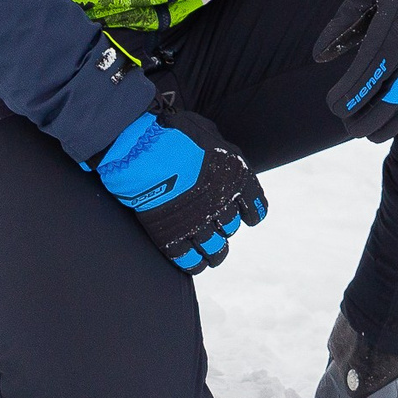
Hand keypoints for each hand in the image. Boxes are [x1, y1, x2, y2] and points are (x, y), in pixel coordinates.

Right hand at [93, 102, 267, 271]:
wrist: (141, 150)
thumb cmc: (172, 135)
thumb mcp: (207, 133)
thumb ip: (219, 150)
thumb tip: (219, 154)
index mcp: (236, 178)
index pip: (256, 207)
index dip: (251, 213)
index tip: (246, 216)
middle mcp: (222, 204)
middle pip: (231, 227)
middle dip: (224, 227)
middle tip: (213, 223)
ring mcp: (197, 223)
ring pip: (216, 249)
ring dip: (215, 251)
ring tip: (210, 252)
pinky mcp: (172, 237)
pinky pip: (190, 260)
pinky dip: (194, 264)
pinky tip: (195, 262)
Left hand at [313, 0, 397, 145]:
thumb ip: (342, 23)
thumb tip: (319, 57)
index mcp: (396, 26)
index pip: (368, 74)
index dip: (349, 96)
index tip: (334, 106)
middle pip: (389, 98)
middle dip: (365, 119)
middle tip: (349, 127)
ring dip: (389, 126)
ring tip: (371, 133)